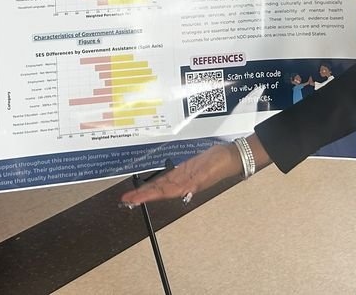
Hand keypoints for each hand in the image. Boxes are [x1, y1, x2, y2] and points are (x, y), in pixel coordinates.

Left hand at [119, 142, 241, 205]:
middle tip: (125, 199)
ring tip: (133, 194)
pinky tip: (150, 184)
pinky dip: (157, 182)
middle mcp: (181, 183)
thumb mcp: (208, 172)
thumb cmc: (220, 164)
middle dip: (141, 195)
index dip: (146, 196)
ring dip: (146, 190)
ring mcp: (182, 177)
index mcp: (185, 186)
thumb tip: (186, 190)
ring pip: (160, 185)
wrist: (230, 156)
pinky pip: (167, 177)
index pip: (160, 192)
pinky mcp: (184, 170)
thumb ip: (197, 181)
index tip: (133, 200)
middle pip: (157, 191)